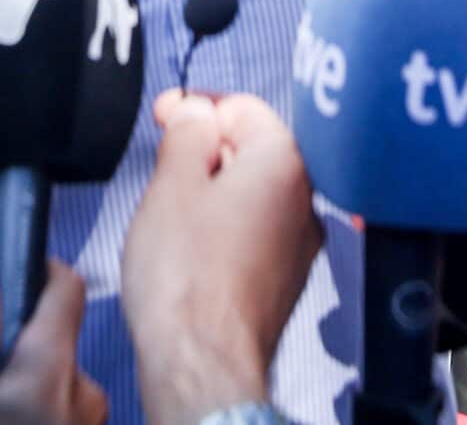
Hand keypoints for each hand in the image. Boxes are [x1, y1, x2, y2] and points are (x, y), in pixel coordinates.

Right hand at [0, 260, 108, 424]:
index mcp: (53, 366)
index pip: (66, 285)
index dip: (38, 273)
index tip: (11, 276)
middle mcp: (86, 390)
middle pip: (55, 337)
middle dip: (21, 344)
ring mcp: (91, 419)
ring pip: (59, 377)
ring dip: (31, 382)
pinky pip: (66, 408)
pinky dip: (42, 408)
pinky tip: (15, 419)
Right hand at [122, 91, 322, 424]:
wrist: (201, 361)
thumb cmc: (186, 278)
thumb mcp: (172, 182)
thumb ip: (187, 132)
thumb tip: (196, 113)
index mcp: (283, 163)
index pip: (242, 106)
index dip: (196, 106)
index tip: (167, 114)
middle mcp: (303, 201)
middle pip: (251, 148)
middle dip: (205, 150)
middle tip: (164, 164)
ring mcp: (296, 245)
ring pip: (250, 193)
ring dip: (211, 191)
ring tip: (171, 214)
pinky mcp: (281, 280)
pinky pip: (251, 233)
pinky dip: (221, 229)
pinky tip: (190, 250)